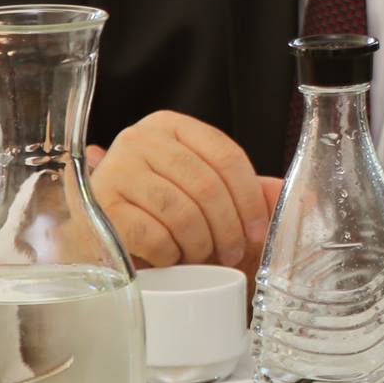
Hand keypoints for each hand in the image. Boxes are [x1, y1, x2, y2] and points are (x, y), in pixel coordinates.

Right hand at [86, 111, 276, 270]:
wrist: (91, 227)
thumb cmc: (151, 205)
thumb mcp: (192, 185)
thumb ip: (236, 185)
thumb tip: (292, 196)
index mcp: (170, 125)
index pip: (227, 155)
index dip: (250, 197)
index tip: (258, 228)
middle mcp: (140, 140)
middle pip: (207, 185)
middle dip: (229, 228)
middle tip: (233, 252)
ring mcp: (116, 171)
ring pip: (183, 213)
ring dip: (201, 244)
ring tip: (202, 255)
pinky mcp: (99, 208)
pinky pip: (154, 236)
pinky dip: (172, 254)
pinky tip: (172, 257)